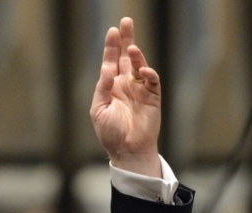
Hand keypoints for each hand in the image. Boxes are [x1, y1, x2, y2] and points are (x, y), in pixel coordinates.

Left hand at [90, 17, 161, 177]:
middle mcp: (126, 84)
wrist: (128, 151)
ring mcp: (140, 89)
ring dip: (136, 55)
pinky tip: (142, 69)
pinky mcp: (153, 97)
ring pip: (139, 65)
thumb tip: (106, 71)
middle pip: (126, 57)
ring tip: (132, 47)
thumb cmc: (111, 134)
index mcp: (111, 86)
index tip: (112, 30)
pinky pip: (152, 80)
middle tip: (126, 22)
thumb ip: (102, 89)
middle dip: (126, 39)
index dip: (111, 46)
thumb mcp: (99, 110)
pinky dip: (149, 73)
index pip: (111, 61)